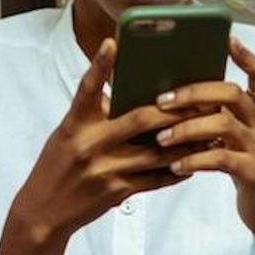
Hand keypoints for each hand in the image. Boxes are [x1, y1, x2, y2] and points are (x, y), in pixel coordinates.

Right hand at [11, 38, 196, 244]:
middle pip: (139, 120)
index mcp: (76, 124)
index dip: (100, 65)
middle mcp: (90, 144)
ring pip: (156, 153)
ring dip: (186, 142)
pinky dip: (176, 170)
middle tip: (201, 99)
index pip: (87, 89)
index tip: (113, 42)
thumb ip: (95, 112)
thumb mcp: (69, 133)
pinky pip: (155, 180)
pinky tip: (195, 162)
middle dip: (174, 111)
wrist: (43, 212)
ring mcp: (105, 170)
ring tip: (210, 132)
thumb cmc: (58, 164)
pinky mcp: (117, 192)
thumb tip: (125, 87)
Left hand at [155, 37, 254, 232]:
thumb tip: (169, 95)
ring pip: (224, 125)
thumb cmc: (240, 166)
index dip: (246, 56)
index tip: (228, 39)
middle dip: (194, 92)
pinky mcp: (253, 172)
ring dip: (187, 128)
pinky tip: (175, 165)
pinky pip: (222, 159)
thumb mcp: (233, 136)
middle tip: (162, 100)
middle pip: (232, 93)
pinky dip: (195, 160)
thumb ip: (215, 114)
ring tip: (161, 138)